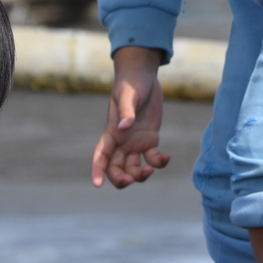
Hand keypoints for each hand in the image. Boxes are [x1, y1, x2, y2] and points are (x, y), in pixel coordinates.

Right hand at [91, 46, 169, 188]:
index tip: (97, 184)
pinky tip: (166, 157)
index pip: (100, 156)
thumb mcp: (128, 95)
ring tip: (150, 168)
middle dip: (120, 179)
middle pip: (115, 169)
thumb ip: (126, 112)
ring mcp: (135, 143)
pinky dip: (158, 162)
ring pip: (133, 168)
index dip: (97, 171)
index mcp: (111, 133)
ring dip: (140, 174)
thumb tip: (123, 128)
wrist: (143, 77)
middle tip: (130, 179)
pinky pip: (152, 158)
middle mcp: (121, 142)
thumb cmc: (131, 84)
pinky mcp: (150, 140)